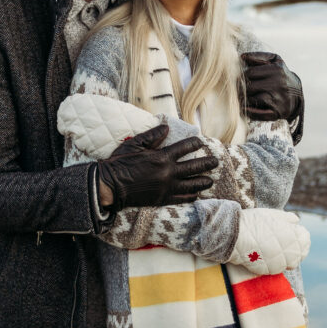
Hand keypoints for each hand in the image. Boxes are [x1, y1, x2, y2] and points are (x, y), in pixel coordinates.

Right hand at [96, 123, 219, 212]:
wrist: (111, 186)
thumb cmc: (120, 162)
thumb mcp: (135, 144)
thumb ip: (152, 136)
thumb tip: (167, 128)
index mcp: (162, 157)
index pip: (185, 148)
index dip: (195, 144)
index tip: (200, 142)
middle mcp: (168, 173)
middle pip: (193, 167)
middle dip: (207, 164)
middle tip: (215, 162)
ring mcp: (166, 188)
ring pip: (191, 185)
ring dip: (202, 181)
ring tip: (210, 180)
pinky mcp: (162, 199)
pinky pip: (181, 199)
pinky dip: (190, 196)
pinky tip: (196, 195)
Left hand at [241, 52, 303, 125]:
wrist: (297, 94)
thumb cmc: (281, 75)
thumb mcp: (275, 61)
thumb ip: (259, 56)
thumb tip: (242, 56)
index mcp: (276, 69)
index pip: (250, 73)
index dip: (242, 77)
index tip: (240, 80)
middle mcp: (279, 83)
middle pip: (250, 87)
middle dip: (242, 89)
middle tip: (238, 91)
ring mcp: (279, 98)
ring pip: (253, 99)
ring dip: (245, 100)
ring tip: (242, 98)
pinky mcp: (279, 112)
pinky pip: (259, 113)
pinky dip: (250, 112)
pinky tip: (245, 109)